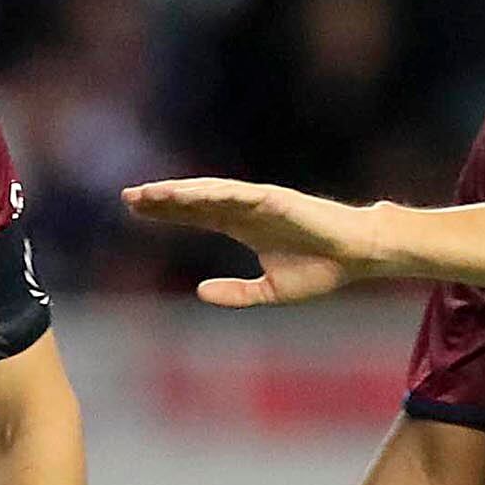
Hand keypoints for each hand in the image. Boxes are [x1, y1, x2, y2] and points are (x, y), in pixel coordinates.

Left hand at [120, 178, 378, 307]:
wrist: (357, 256)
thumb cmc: (320, 269)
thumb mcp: (269, 291)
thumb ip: (235, 293)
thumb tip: (199, 292)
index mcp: (241, 225)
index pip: (195, 215)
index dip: (166, 212)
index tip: (134, 210)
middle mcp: (245, 209)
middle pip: (194, 200)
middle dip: (162, 198)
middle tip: (128, 197)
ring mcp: (259, 202)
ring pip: (211, 193)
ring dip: (181, 191)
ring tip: (151, 193)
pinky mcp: (277, 199)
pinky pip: (240, 194)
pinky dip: (215, 192)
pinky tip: (191, 193)